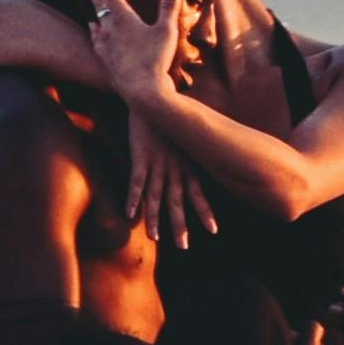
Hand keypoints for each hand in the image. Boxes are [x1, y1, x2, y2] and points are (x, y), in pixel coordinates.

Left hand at [75, 0, 188, 107]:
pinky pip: (96, 39)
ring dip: (94, 8)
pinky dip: (95, 30)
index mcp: (122, 17)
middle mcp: (107, 28)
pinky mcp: (104, 58)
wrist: (142, 92)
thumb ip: (169, 7)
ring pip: (96, 20)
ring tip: (93, 3)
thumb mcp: (167, 31)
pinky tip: (95, 30)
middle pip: (96, 1)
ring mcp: (103, 44)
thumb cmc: (155, 60)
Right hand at [126, 131, 214, 249]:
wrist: (154, 98)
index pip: (198, 192)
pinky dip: (133, 197)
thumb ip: (185, 158)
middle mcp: (174, 167)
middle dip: (181, 224)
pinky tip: (130, 214)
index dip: (205, 211)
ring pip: (156, 195)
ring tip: (155, 238)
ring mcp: (157, 162)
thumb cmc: (168, 122)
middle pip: (177, 201)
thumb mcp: (183, 140)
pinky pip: (136, 180)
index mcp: (186, 165)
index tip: (214, 230)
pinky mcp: (140, 155)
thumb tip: (193, 169)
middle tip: (184, 246)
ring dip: (155, 217)